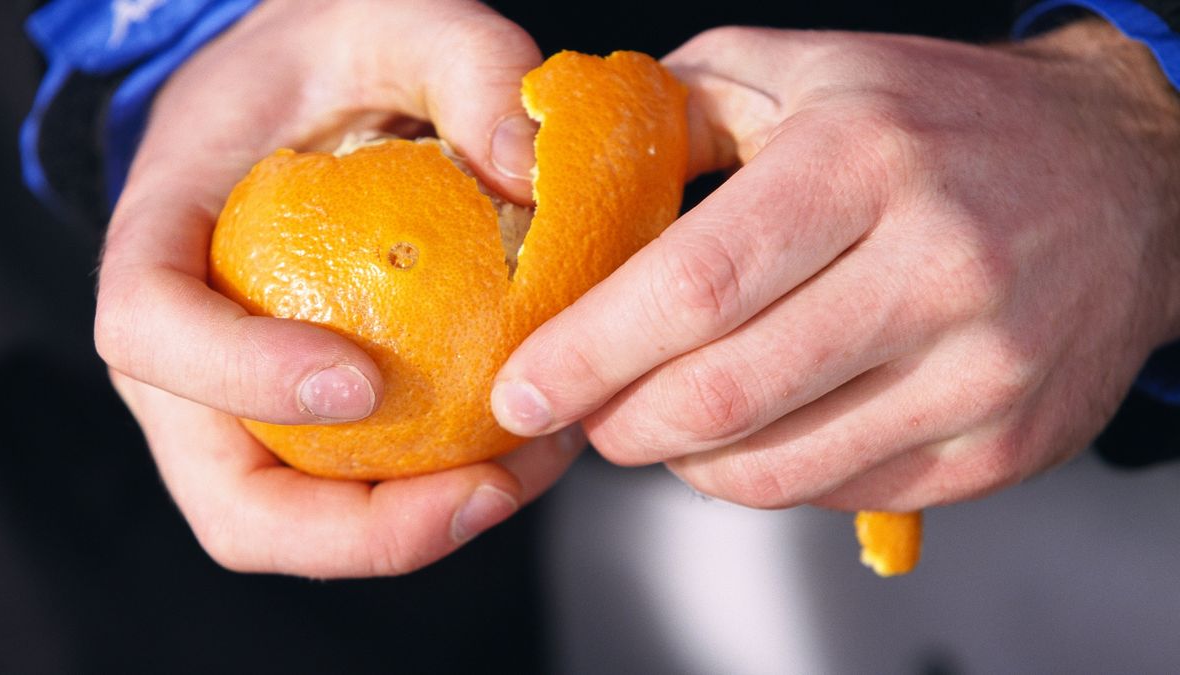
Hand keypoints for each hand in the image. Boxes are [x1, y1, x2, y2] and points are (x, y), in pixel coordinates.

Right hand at [95, 0, 574, 576]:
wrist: (307, 95)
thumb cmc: (327, 61)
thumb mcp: (393, 20)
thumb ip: (463, 63)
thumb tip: (533, 161)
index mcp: (162, 240)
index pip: (150, 329)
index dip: (236, 376)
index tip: (360, 382)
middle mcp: (189, 352)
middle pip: (227, 494)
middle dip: (353, 529)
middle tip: (485, 492)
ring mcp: (247, 402)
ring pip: (303, 520)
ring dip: (416, 529)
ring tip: (530, 473)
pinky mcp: (310, 422)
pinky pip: (361, 491)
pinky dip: (439, 496)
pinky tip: (526, 452)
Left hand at [492, 20, 1179, 511]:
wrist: (1123, 174)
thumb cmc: (942, 121)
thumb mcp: (807, 73)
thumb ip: (680, 113)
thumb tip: (564, 176)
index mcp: (866, 162)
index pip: (697, 284)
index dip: (591, 351)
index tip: (525, 390)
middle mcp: (937, 269)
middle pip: (727, 396)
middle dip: (621, 425)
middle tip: (584, 414)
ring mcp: (981, 371)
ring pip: (780, 469)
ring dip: (686, 462)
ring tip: (662, 421)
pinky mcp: (1004, 444)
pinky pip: (843, 491)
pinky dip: (769, 476)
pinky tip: (758, 430)